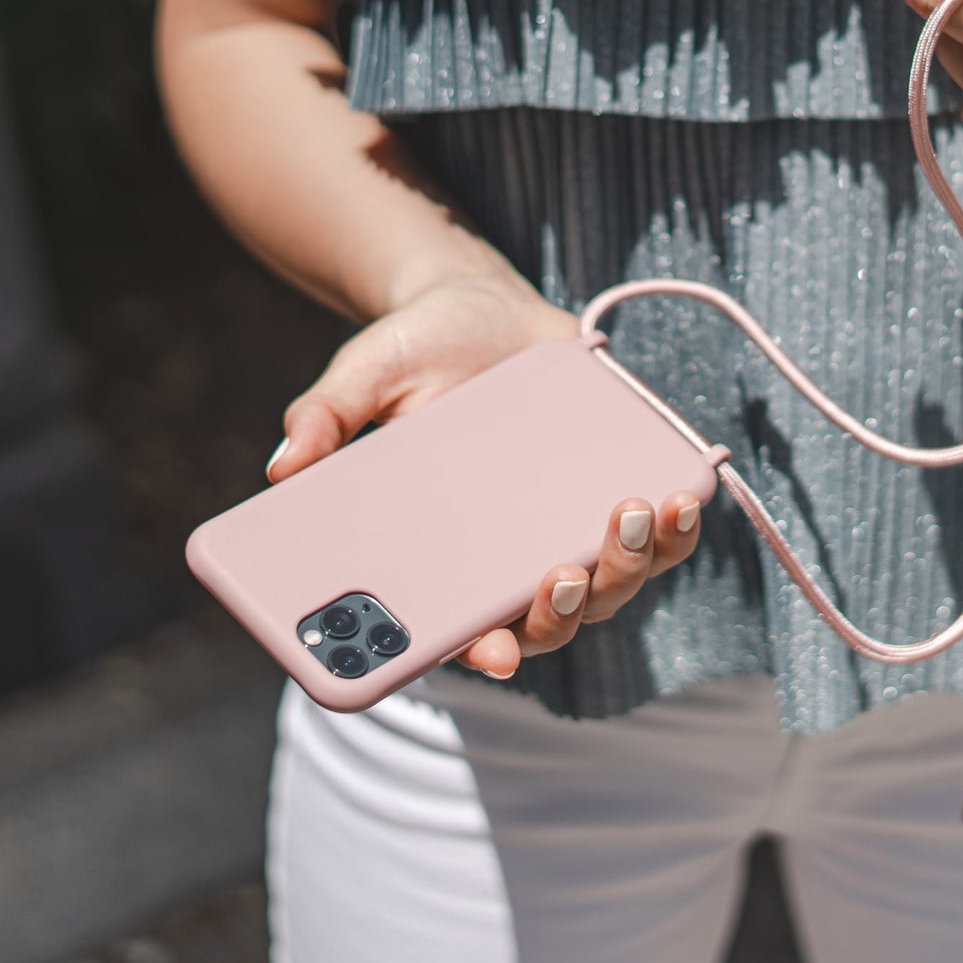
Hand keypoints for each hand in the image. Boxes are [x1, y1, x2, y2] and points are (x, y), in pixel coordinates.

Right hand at [263, 274, 704, 679]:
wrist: (481, 308)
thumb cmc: (415, 354)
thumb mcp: (364, 374)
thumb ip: (325, 416)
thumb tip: (282, 468)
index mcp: (445, 555)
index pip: (462, 628)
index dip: (479, 654)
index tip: (495, 654)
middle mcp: (509, 557)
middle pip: (548, 621)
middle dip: (562, 610)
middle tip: (563, 571)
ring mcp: (566, 528)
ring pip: (611, 585)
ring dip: (630, 565)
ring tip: (632, 512)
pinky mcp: (612, 490)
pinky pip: (658, 532)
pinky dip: (676, 526)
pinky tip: (680, 495)